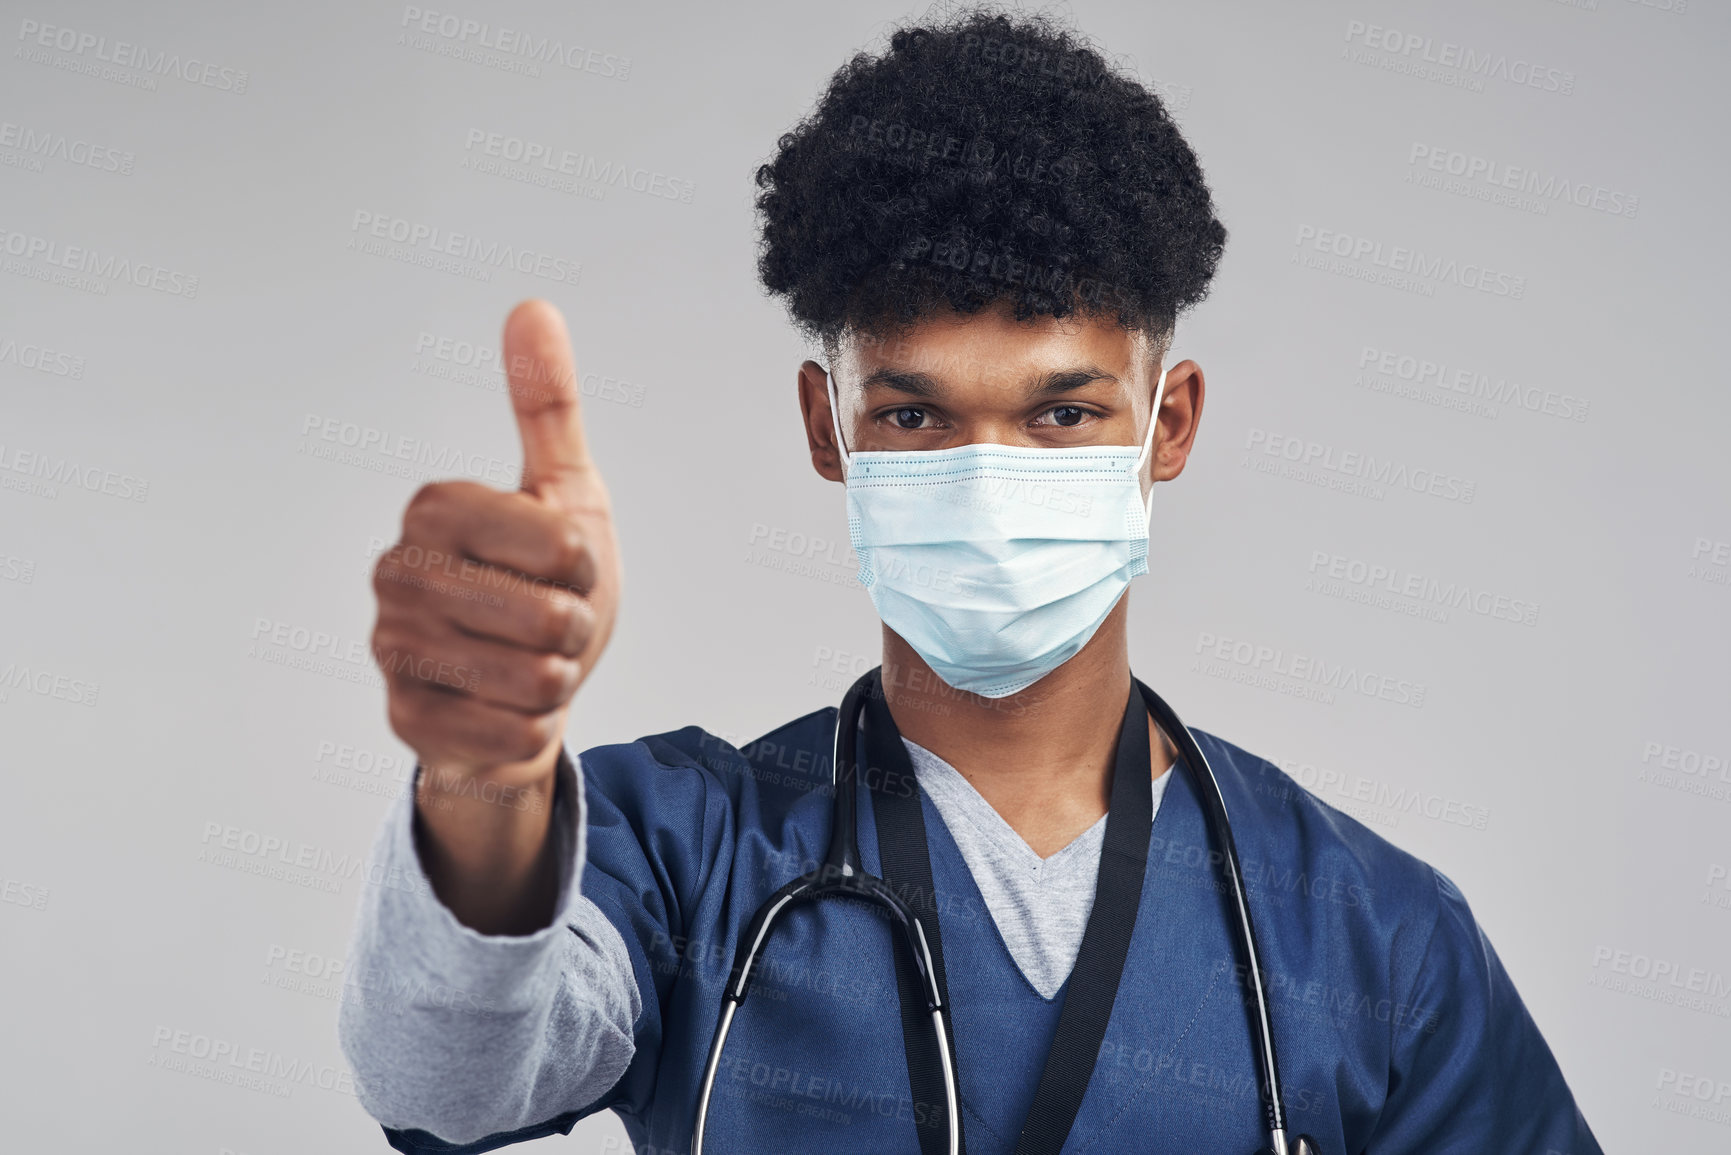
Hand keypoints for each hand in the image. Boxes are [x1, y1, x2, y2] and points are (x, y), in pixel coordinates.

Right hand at [370, 300, 619, 788]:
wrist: (524, 690)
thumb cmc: (545, 585)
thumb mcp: (564, 491)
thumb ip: (546, 405)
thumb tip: (531, 308)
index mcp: (433, 508)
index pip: (560, 544)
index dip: (584, 565)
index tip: (563, 565)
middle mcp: (396, 574)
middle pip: (551, 615)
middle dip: (576, 628)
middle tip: (550, 621)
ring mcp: (394, 651)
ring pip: (536, 679)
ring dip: (559, 679)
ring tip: (531, 663)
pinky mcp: (407, 722)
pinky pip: (515, 732)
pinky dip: (534, 727)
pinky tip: (506, 708)